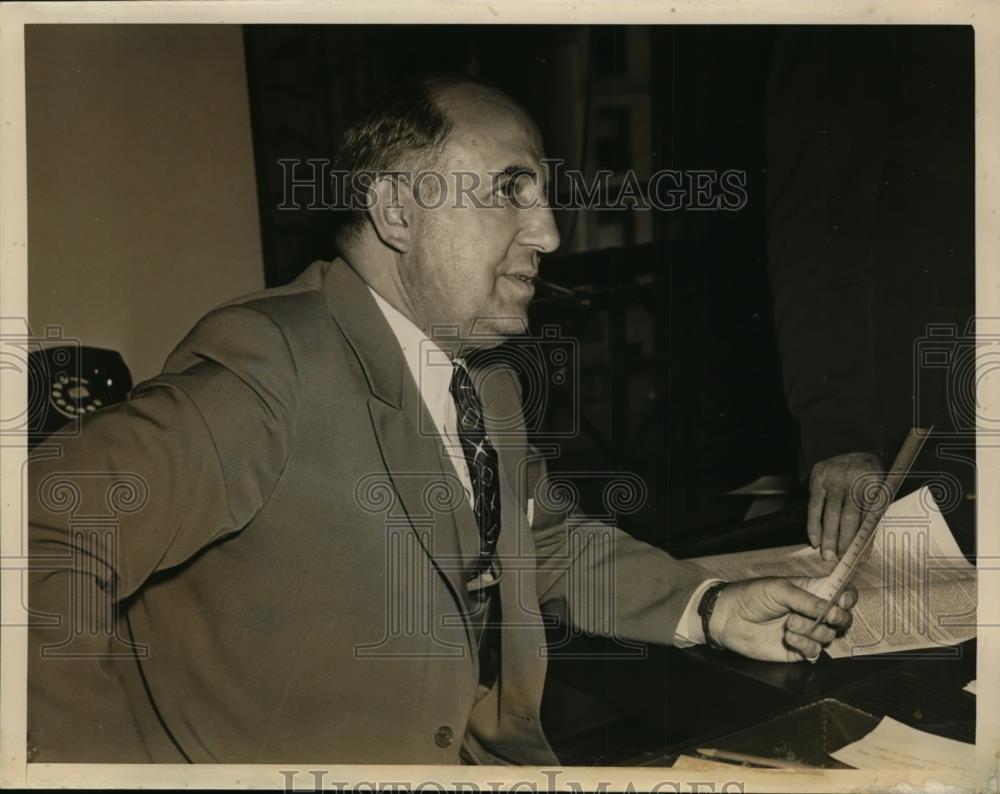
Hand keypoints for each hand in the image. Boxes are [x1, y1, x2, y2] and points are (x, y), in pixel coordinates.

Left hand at [709, 577, 855, 661]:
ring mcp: (807, 632)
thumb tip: (832, 610)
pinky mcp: (799, 650)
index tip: (843, 601)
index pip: (841, 593)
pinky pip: (815, 652)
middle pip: (843, 618)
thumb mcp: (779, 589)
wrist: (729, 618)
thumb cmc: (751, 596)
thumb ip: (806, 599)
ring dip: (813, 630)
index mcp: (811, 591)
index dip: (848, 597)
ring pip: (829, 636)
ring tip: (789, 623)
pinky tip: (788, 638)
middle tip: (826, 616)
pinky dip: (805, 645)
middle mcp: (813, 612)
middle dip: (838, 618)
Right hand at [808, 452, 881, 559]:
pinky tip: (814, 540)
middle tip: (841, 561)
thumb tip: (867, 543)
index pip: (870, 516)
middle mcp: (854, 481)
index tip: (862, 557)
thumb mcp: (879, 485)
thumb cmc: (868, 472)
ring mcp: (834, 480)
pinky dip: (813, 525)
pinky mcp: (818, 480)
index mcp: (874, 484)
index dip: (866, 538)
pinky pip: (814, 506)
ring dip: (828, 537)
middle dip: (845, 541)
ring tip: (827, 555)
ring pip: (831, 514)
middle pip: (849, 517)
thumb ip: (874, 509)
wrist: (849, 445)